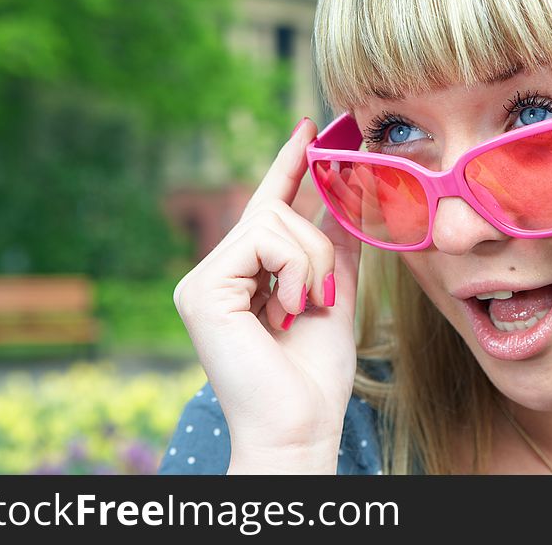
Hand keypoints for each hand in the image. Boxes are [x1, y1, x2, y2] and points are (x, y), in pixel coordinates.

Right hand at [172, 117, 361, 472]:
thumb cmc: (315, 373)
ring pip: (274, 221)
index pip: (268, 207)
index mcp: (243, 276)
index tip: (309, 126)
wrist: (300, 426)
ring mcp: (203, 281)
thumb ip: (336, 246)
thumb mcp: (335, 295)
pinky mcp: (202, 289)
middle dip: (319, 246)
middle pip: (277, 212)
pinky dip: (295, 270)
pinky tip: (288, 310)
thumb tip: (349, 195)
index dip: (288, 165)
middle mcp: (216, 274)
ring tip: (305, 310)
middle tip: (323, 298)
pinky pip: (265, 239)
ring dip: (312, 264)